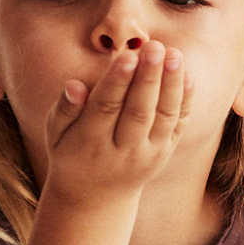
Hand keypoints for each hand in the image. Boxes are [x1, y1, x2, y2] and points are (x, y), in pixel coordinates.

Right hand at [37, 38, 195, 215]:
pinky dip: (185, 100)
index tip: (127, 55)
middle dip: (148, 78)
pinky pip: (178, 125)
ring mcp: (148, 155)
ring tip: (174, 54)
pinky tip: (187, 74)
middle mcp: (122, 152)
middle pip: (138, 112)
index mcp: (90, 143)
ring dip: (171, 85)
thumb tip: (75, 85)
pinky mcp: (164, 153)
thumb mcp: (56, 135)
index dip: (117, 82)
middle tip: (156, 47)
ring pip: (163, 117)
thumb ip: (64, 109)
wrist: (96, 197)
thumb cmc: (71, 153)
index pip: (105, 108)